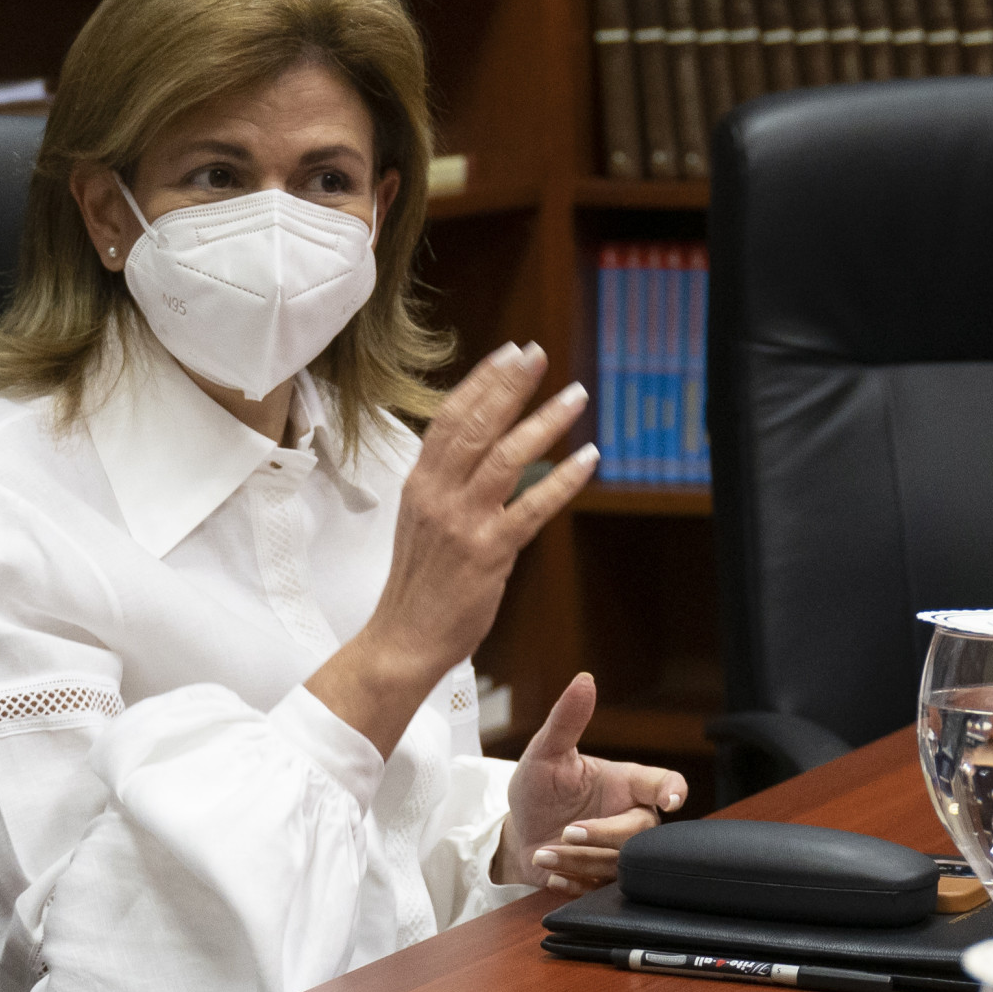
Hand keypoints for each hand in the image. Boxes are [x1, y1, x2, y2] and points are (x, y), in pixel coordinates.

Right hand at [308, 341, 597, 754]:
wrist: (405, 637)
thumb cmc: (421, 582)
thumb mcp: (424, 519)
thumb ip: (452, 483)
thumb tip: (490, 450)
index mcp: (421, 482)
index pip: (451, 417)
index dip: (482, 381)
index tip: (509, 354)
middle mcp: (438, 495)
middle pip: (477, 425)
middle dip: (511, 385)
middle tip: (540, 355)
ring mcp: (462, 522)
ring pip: (507, 457)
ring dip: (545, 422)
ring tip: (575, 397)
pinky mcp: (488, 552)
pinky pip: (533, 508)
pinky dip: (563, 480)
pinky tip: (587, 460)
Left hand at [495, 674, 687, 895]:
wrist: (518, 831)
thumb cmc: (539, 788)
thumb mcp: (545, 752)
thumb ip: (566, 720)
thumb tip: (584, 679)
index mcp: (627, 783)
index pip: (665, 782)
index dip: (673, 790)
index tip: (671, 799)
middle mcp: (630, 817)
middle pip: (639, 833)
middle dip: (601, 835)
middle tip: (565, 832)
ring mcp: (619, 852)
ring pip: (617, 865)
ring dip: (578, 861)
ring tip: (544, 852)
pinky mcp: (603, 881)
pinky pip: (598, 889)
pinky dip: (571, 881)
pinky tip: (551, 872)